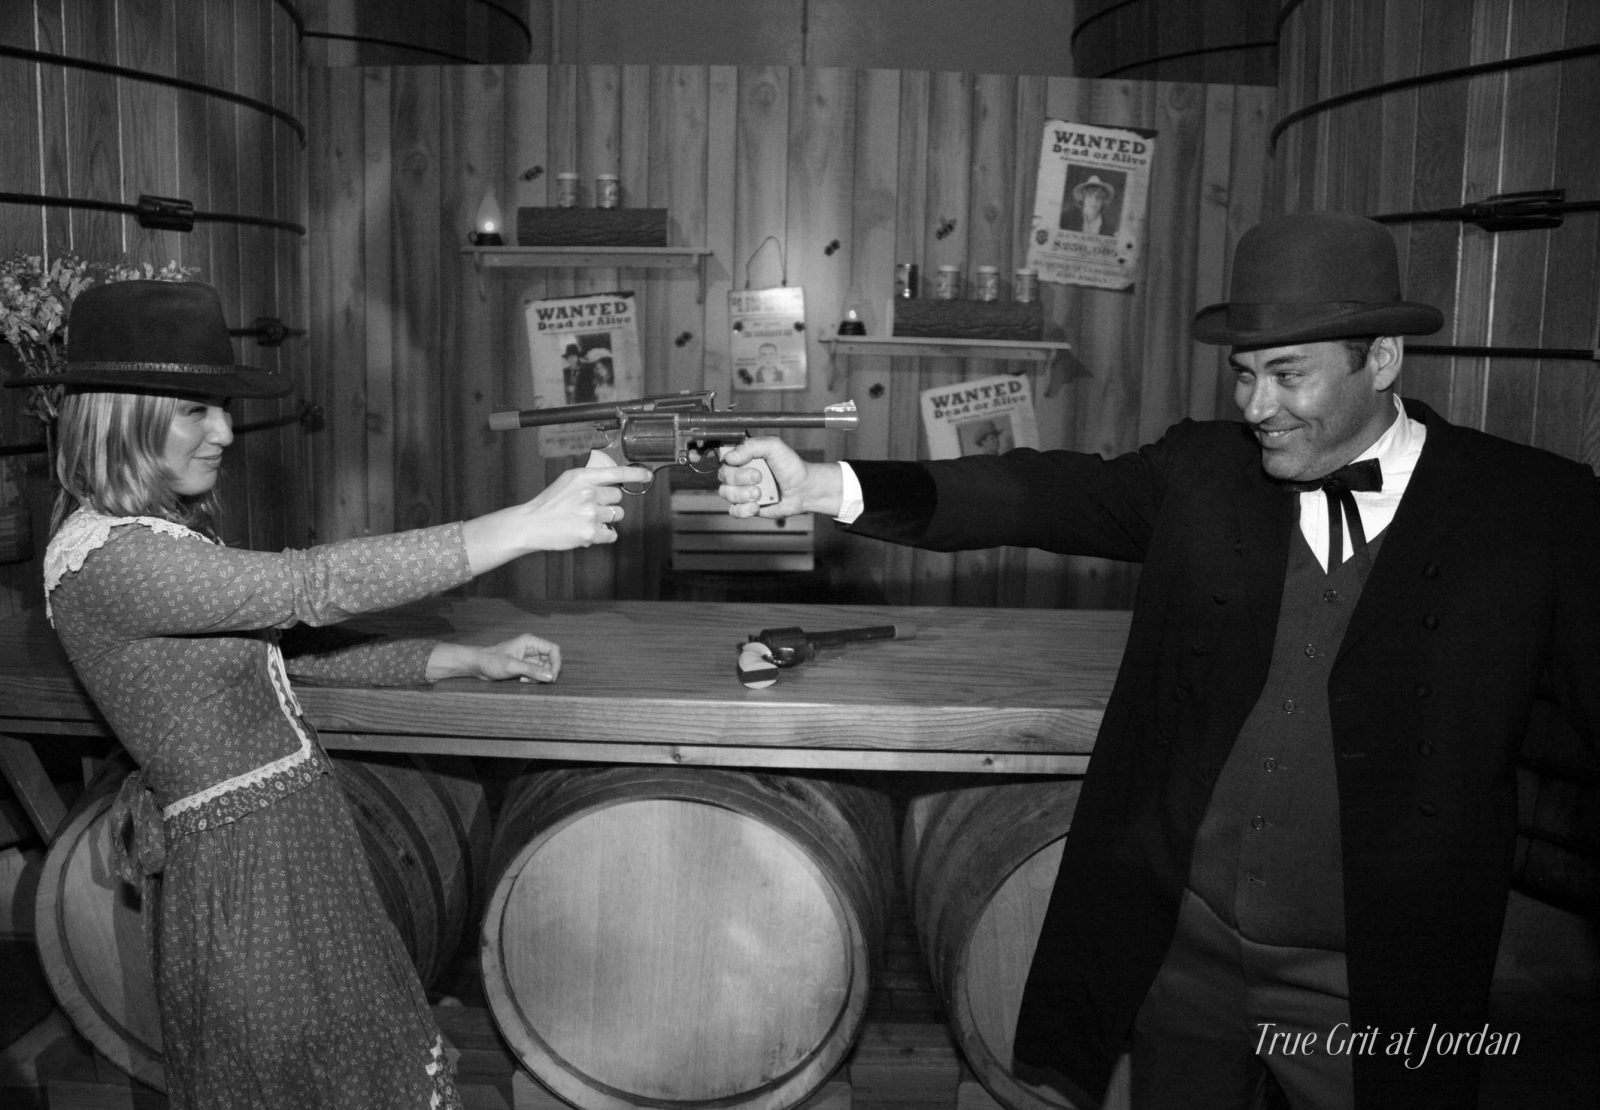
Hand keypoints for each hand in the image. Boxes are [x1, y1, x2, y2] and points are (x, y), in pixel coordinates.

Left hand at [426, 634, 561, 682]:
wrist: (477, 665)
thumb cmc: (490, 661)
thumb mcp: (512, 666)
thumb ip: (532, 670)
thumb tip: (551, 676)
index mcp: (530, 642)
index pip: (553, 650)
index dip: (556, 663)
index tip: (552, 676)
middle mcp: (531, 648)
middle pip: (551, 660)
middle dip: (546, 672)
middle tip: (537, 680)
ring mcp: (528, 657)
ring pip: (544, 668)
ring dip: (539, 676)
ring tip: (526, 680)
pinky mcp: (524, 665)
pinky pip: (536, 672)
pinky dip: (533, 678)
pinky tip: (522, 680)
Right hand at [522, 463, 651, 548]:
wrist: (532, 524)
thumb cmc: (549, 503)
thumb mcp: (568, 481)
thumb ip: (589, 479)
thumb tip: (612, 481)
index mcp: (583, 477)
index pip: (617, 473)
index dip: (636, 474)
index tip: (647, 476)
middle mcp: (589, 493)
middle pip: (618, 497)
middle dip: (608, 502)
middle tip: (590, 507)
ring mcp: (590, 514)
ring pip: (617, 515)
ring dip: (606, 519)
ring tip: (586, 519)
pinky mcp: (590, 533)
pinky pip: (612, 534)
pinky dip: (604, 535)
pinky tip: (588, 531)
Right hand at [718, 437, 840, 517]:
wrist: (804, 489)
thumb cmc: (791, 466)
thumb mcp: (774, 446)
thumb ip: (751, 446)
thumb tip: (730, 457)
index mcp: (744, 456)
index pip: (724, 457)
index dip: (728, 461)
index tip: (739, 462)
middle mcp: (740, 472)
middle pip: (723, 476)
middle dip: (740, 478)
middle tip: (759, 477)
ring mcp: (742, 490)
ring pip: (726, 493)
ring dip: (742, 494)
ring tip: (759, 494)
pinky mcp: (747, 506)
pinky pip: (733, 510)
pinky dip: (743, 510)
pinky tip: (756, 506)